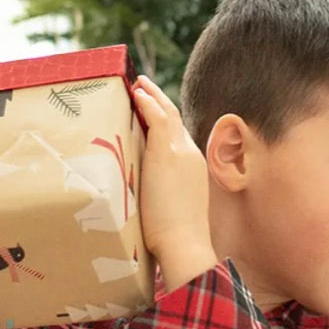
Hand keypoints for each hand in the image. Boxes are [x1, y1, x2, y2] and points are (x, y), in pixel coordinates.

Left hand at [132, 75, 216, 290]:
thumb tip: (151, 207)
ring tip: (139, 84)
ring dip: (153, 96)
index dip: (166, 123)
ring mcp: (180, 152)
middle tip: (145, 88)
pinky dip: (148, 102)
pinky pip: (157, 118)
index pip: (179, 138)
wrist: (185, 244)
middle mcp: (191, 155)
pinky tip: (135, 92)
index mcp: (193, 169)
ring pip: (167, 115)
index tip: (154, 113)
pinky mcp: (165, 153)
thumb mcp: (174, 213)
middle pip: (175, 122)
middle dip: (160, 103)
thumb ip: (165, 201)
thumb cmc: (177, 240)